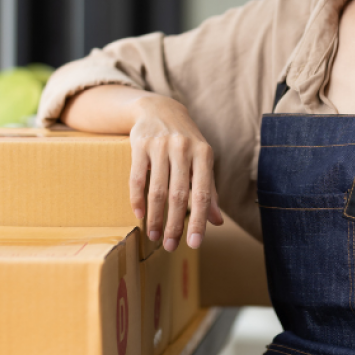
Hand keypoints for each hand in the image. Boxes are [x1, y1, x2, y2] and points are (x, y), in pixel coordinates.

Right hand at [128, 94, 224, 250]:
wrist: (159, 109)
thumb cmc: (185, 141)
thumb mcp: (202, 160)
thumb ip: (209, 189)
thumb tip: (218, 221)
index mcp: (204, 154)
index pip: (203, 194)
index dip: (199, 221)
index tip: (194, 244)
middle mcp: (184, 148)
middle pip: (179, 195)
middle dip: (174, 225)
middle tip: (170, 246)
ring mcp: (160, 145)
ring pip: (157, 190)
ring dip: (155, 218)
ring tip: (154, 236)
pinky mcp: (140, 144)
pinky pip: (136, 178)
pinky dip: (137, 200)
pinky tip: (140, 216)